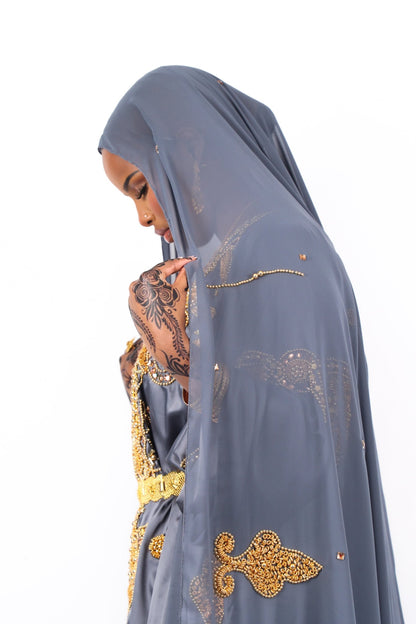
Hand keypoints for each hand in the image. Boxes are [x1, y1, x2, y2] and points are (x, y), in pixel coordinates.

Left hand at [128, 257, 195, 388]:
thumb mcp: (180, 292)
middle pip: (156, 274)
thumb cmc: (173, 316)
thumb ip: (183, 275)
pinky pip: (144, 295)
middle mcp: (136, 284)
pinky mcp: (131, 306)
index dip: (180, 262)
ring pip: (149, 285)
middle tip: (184, 269)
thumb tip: (187, 266)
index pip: (166, 266)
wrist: (164, 340)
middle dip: (170, 272)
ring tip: (174, 282)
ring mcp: (132, 296)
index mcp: (148, 278)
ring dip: (161, 282)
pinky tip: (163, 297)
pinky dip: (153, 293)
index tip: (190, 260)